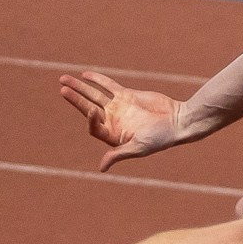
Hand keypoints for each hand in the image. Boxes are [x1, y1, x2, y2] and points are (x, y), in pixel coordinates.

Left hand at [60, 71, 186, 168]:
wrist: (179, 121)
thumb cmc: (161, 138)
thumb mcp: (139, 148)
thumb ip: (119, 154)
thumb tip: (101, 168)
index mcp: (114, 135)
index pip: (94, 126)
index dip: (89, 118)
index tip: (91, 110)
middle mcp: (113, 121)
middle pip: (88, 108)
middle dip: (75, 98)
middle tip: (63, 89)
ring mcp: (119, 107)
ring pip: (94, 95)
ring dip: (80, 87)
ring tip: (63, 78)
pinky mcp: (127, 95)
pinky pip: (109, 86)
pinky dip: (97, 80)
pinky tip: (84, 75)